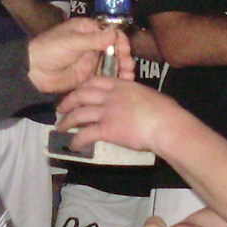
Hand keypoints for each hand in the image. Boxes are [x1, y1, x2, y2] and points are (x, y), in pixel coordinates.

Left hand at [27, 18, 135, 94]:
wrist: (34, 71)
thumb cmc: (50, 50)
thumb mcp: (72, 42)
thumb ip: (94, 40)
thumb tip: (115, 34)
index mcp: (87, 30)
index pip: (110, 32)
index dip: (120, 41)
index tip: (124, 50)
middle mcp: (93, 44)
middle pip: (115, 49)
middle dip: (124, 57)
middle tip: (128, 66)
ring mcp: (92, 60)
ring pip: (113, 63)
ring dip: (123, 69)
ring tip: (128, 76)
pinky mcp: (89, 75)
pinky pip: (105, 76)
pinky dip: (115, 79)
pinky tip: (123, 84)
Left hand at [56, 75, 170, 153]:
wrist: (166, 124)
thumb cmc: (165, 111)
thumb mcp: (148, 95)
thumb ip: (136, 97)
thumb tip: (138, 103)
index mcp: (122, 85)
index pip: (95, 81)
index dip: (82, 86)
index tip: (77, 91)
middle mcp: (110, 96)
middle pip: (81, 94)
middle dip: (68, 101)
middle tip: (61, 108)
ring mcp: (107, 112)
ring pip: (79, 114)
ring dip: (67, 121)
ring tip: (60, 128)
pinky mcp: (107, 129)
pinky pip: (86, 134)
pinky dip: (77, 140)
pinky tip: (73, 146)